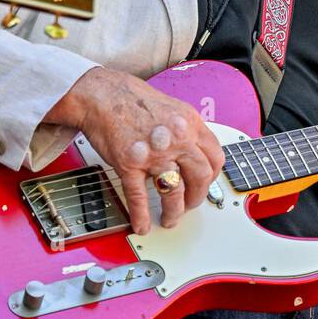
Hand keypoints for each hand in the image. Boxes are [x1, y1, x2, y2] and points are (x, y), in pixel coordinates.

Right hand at [45, 67, 223, 233]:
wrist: (102, 94)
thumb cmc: (134, 100)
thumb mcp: (174, 109)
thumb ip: (188, 132)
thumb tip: (197, 155)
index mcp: (190, 124)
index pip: (215, 158)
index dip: (212, 177)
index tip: (206, 184)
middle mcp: (176, 138)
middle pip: (200, 177)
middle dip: (197, 198)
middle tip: (190, 205)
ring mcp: (153, 152)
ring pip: (173, 191)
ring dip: (173, 212)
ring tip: (170, 219)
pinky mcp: (129, 163)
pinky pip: (139, 196)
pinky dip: (141, 215)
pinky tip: (142, 223)